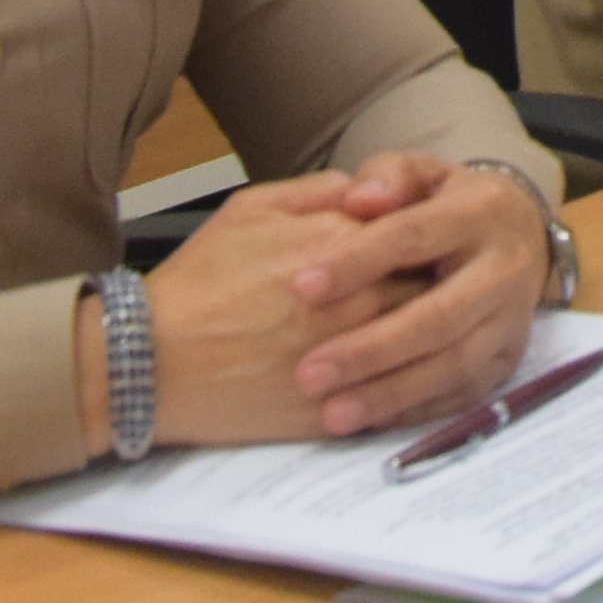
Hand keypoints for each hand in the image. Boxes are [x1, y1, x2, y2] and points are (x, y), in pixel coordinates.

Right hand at [86, 172, 428, 451]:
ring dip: (434, 339)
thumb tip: (368, 193)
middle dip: (442, 288)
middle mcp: (354, 302)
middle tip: (453, 287)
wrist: (149, 361)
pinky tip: (415, 380)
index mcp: (338, 246)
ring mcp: (348, 361)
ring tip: (439, 332)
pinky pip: (396, 401)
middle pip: (432, 291)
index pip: (417, 236)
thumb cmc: (198, 282)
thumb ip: (321, 192)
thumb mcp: (253, 208)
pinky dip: (412, 390)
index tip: (438, 243)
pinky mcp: (334, 410)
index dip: (430, 240)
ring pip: (422, 348)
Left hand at [278, 153, 553, 437]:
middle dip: (371, 349)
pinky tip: (368, 421)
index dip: (358, 261)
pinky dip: (414, 410)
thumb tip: (358, 198)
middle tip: (307, 374)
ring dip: (391, 393)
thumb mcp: (422, 172)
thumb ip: (388, 177)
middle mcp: (505, 269)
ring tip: (332, 414)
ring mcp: (511, 320)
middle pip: (438, 316)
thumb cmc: (446, 203)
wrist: (518, 233)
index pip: (414, 236)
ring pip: (452, 365)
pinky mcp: (508, 361)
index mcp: (480, 211)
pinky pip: (462, 395)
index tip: (301, 287)